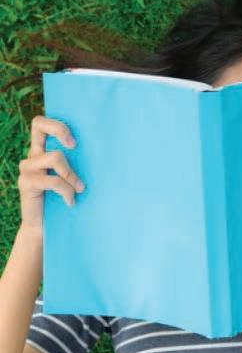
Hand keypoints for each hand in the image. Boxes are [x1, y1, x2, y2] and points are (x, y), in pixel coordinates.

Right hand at [17, 116, 84, 237]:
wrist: (44, 228)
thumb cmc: (65, 200)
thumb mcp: (73, 179)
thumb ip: (77, 165)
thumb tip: (104, 154)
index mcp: (43, 150)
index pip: (41, 124)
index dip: (58, 125)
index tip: (75, 142)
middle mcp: (33, 155)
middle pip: (39, 124)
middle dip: (60, 130)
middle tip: (74, 146)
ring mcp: (27, 168)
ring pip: (55, 157)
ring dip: (72, 175)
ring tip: (79, 189)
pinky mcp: (26, 183)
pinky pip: (53, 180)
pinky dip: (66, 191)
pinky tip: (70, 202)